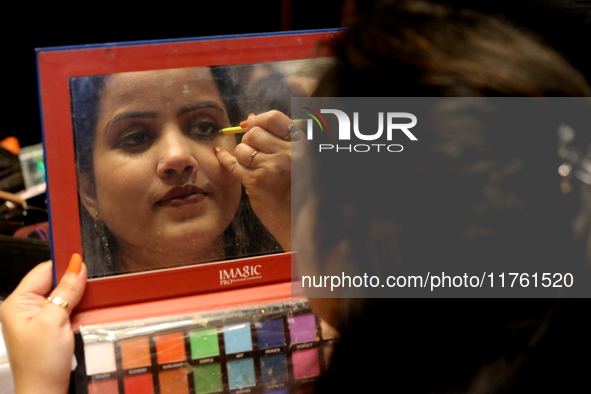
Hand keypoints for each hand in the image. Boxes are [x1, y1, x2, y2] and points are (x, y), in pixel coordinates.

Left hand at [0, 254, 86, 393]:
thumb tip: (76, 265)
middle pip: (55, 282)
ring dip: (79, 298)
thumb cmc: (41, 364)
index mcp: (18, 303)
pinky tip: (86, 315)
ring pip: (65, 296)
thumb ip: (66, 291)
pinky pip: (70, 310)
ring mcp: (40, 319)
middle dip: (74, 284)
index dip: (64, 265)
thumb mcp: (54, 321)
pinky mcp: (53, 329)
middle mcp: (27, 309)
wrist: (46, 393)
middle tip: (90, 289)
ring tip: (87, 305)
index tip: (84, 261)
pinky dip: (81, 310)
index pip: (43, 271)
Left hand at [215, 110, 291, 249]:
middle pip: (254, 133)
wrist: (303, 222)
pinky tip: (219, 153)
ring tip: (253, 165)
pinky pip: (232, 164)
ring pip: (242, 149)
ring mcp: (271, 168)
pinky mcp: (256, 183)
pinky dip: (223, 157)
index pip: (274, 118)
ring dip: (242, 155)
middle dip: (250, 140)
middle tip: (256, 152)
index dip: (259, 120)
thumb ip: (280, 137)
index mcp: (303, 144)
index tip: (252, 124)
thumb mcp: (304, 158)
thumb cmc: (303, 190)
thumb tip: (250, 118)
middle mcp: (288, 153)